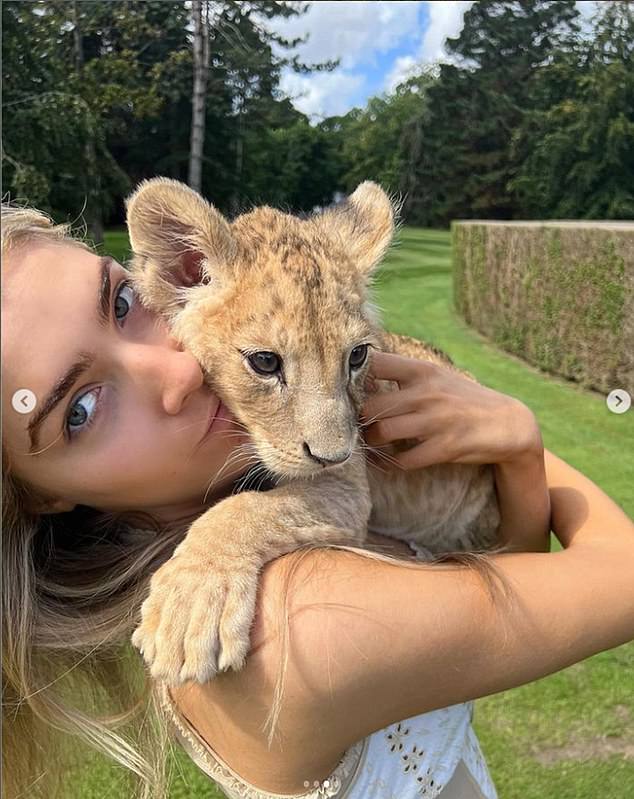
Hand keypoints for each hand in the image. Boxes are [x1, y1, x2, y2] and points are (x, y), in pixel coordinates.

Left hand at [132, 509, 259, 684]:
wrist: (240, 524)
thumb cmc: (204, 557)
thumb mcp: (174, 576)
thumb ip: (157, 608)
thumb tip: (139, 642)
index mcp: (170, 583)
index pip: (155, 620)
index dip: (155, 647)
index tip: (156, 669)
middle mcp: (189, 585)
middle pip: (175, 629)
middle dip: (173, 659)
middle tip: (177, 681)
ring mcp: (215, 584)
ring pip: (202, 629)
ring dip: (200, 658)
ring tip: (201, 677)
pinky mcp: (242, 581)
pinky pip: (235, 617)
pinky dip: (233, 643)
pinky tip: (231, 662)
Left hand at [361, 350, 542, 469]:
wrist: (507, 423)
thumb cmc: (463, 399)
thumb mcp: (437, 377)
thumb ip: (405, 375)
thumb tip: (362, 375)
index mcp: (423, 371)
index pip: (376, 363)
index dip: (355, 376)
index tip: (349, 389)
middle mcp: (427, 393)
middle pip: (371, 405)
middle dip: (359, 419)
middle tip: (355, 426)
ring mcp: (435, 421)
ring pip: (383, 432)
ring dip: (371, 441)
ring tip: (371, 443)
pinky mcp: (444, 448)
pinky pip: (403, 460)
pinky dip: (389, 464)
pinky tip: (386, 461)